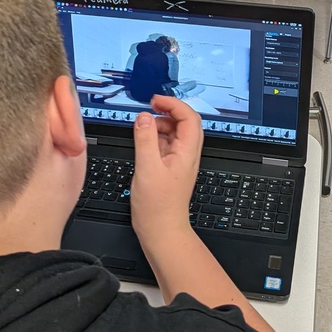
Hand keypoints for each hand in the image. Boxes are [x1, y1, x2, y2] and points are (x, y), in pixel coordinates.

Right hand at [129, 95, 202, 244]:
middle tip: (150, 107)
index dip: (174, 104)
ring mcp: (177, 161)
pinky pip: (164, 144)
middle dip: (168, 110)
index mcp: (187, 152)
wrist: (161, 230)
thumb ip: (145, 140)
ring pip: (174, 132)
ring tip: (143, 126)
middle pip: (184, 122)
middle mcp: (185, 155)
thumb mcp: (147, 168)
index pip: (189, 118)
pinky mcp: (168, 167)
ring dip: (160, 124)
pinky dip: (154, 136)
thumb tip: (144, 117)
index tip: (156, 100)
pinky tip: (143, 140)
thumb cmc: (158, 206)